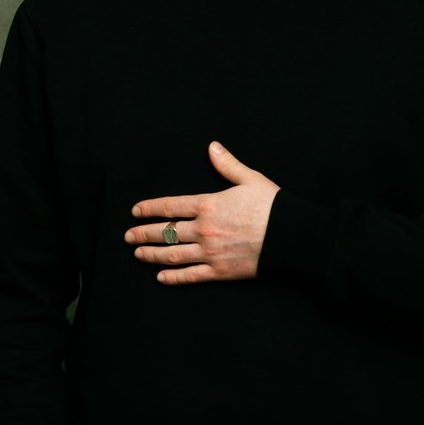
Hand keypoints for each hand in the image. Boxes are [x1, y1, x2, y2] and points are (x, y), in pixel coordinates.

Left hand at [126, 139, 277, 284]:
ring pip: (172, 254)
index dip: (149, 209)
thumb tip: (212, 146)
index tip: (135, 212)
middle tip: (128, 236)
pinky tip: (161, 277)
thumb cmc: (275, 207)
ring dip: (151, 254)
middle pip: (165, 231)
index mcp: (208, 205)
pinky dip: (174, 277)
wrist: (295, 237)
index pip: (169, 206)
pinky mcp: (221, 272)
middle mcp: (204, 229)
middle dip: (143, 234)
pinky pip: (191, 275)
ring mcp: (210, 252)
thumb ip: (227, 165)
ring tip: (137, 254)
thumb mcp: (251, 179)